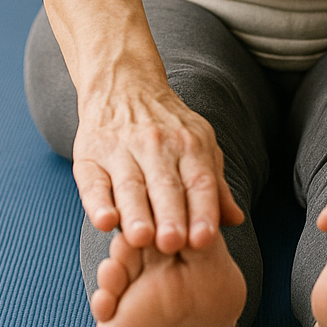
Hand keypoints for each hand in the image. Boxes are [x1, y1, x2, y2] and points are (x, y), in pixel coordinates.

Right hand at [72, 82, 242, 253]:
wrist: (123, 83)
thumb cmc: (168, 126)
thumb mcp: (200, 145)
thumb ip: (215, 186)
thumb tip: (236, 220)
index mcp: (190, 145)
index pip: (199, 181)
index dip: (202, 211)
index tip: (204, 239)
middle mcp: (157, 146)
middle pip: (165, 186)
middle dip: (170, 216)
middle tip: (173, 243)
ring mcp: (121, 149)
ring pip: (130, 185)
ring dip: (136, 213)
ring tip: (141, 237)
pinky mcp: (90, 155)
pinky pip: (93, 182)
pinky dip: (97, 202)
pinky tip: (104, 221)